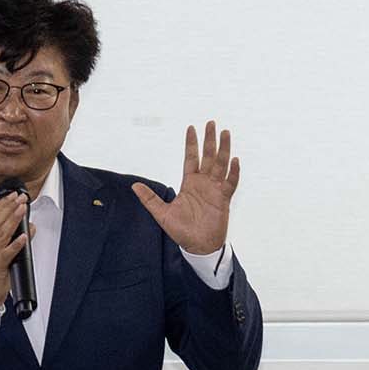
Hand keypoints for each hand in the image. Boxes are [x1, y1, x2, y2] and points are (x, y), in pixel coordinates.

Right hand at [0, 190, 30, 309]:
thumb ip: (10, 241)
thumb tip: (26, 229)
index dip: (3, 205)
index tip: (12, 196)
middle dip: (9, 207)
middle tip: (20, 198)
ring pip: (2, 233)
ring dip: (13, 219)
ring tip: (22, 209)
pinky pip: (7, 253)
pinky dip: (15, 243)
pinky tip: (23, 236)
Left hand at [132, 120, 239, 256]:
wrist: (197, 246)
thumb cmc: (181, 231)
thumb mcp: (162, 214)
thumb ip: (149, 199)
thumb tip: (134, 186)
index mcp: (189, 183)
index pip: (191, 158)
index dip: (191, 144)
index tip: (191, 128)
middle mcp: (203, 183)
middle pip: (208, 156)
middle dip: (209, 140)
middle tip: (212, 123)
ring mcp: (214, 190)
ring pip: (220, 165)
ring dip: (223, 149)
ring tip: (225, 133)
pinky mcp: (223, 199)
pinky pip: (230, 183)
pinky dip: (233, 172)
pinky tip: (234, 160)